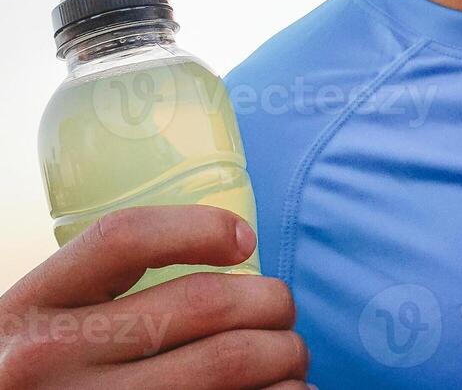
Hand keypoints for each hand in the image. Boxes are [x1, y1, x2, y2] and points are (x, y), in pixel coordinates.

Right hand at [0, 205, 309, 389]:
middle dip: (272, 302)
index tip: (244, 242)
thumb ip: (108, 298)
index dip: (201, 227)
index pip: (123, 238)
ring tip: (289, 357)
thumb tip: (234, 251)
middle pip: (204, 303)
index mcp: (32, 308)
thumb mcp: (46, 329)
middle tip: (282, 313)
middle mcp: (50, 359)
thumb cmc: (46, 381)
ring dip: (285, 353)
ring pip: (231, 360)